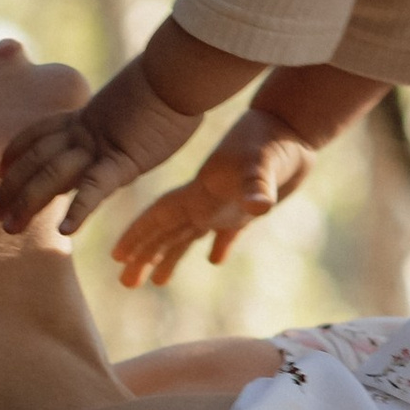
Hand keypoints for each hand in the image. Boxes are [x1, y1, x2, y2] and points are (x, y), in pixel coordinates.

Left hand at [0, 65, 203, 237]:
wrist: (179, 72)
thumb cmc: (169, 84)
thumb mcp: (137, 102)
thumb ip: (124, 114)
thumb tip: (134, 114)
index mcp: (86, 116)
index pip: (39, 134)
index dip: (16, 151)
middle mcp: (84, 131)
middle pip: (36, 159)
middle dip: (11, 187)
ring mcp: (100, 145)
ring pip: (51, 175)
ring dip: (27, 202)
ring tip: (10, 228)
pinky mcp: (123, 159)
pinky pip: (95, 187)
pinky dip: (79, 209)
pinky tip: (64, 231)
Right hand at [110, 104, 316, 286]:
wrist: (292, 125)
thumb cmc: (275, 140)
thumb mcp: (265, 163)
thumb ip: (257, 185)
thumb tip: (260, 207)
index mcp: (201, 193)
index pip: (160, 218)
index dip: (138, 236)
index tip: (117, 257)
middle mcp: (207, 200)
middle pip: (167, 232)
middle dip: (145, 256)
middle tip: (126, 284)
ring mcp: (226, 203)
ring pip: (190, 234)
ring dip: (172, 256)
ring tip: (159, 282)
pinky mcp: (248, 206)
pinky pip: (228, 232)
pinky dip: (219, 245)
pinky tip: (214, 259)